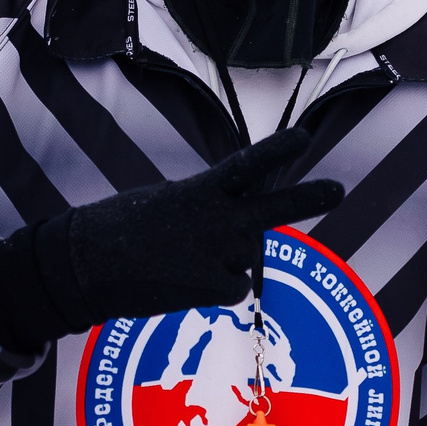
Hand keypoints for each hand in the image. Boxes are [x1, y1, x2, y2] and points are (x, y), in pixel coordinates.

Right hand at [0, 127, 341, 351]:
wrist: (86, 265)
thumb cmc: (123, 230)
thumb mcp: (168, 205)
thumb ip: (210, 213)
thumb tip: (241, 242)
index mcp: (201, 191)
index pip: (248, 165)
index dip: (279, 150)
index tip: (306, 137)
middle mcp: (217, 220)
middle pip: (274, 207)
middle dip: (309, 198)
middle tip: (340, 189)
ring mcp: (218, 254)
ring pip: (246, 257)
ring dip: (224, 259)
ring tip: (182, 258)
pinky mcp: (211, 288)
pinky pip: (235, 287)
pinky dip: (216, 287)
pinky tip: (185, 282)